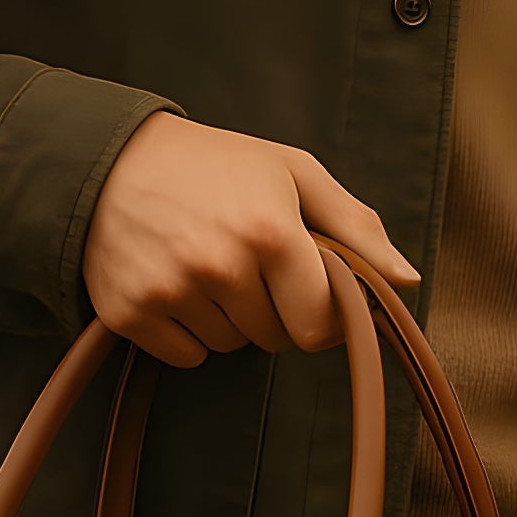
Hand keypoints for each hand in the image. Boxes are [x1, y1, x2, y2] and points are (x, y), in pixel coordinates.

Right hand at [82, 113, 418, 366]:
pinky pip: (187, 357)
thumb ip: (356, 228)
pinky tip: (174, 283)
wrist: (107, 160)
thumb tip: (409, 282)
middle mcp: (220, 266)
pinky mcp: (130, 315)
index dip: (321, 315)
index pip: (317, 324)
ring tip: (205, 264)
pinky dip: (187, 332)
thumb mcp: (292, 173)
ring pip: (230, 348)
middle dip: (272, 310)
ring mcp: (171, 293)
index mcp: (270, 231)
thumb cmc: (215, 164)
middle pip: (274, 339)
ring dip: (228, 320)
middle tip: (246, 261)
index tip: (309, 291)